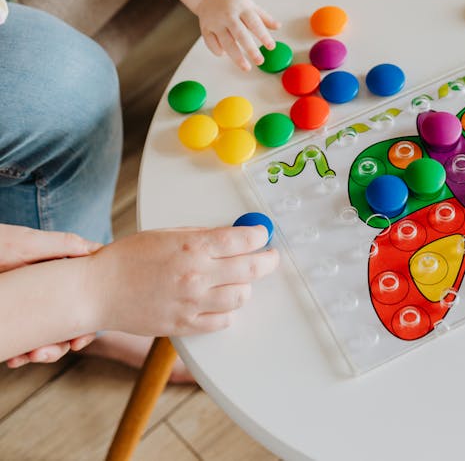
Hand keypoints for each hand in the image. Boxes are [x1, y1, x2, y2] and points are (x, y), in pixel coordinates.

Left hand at [0, 225, 101, 367]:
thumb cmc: (0, 243)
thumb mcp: (29, 243)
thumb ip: (64, 245)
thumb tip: (98, 250)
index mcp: (61, 274)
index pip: (85, 301)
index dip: (88, 325)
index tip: (79, 341)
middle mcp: (50, 293)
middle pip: (68, 325)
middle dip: (61, 345)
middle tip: (45, 353)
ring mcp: (31, 307)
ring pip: (47, 337)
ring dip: (43, 352)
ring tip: (30, 355)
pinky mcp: (14, 318)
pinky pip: (24, 341)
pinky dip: (21, 353)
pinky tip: (14, 356)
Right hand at [88, 225, 278, 336]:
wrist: (98, 290)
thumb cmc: (128, 257)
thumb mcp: (168, 233)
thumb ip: (202, 235)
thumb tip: (231, 235)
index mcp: (192, 247)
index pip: (241, 240)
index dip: (259, 235)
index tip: (263, 234)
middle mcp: (196, 275)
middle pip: (250, 269)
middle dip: (267, 260)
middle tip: (270, 257)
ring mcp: (192, 303)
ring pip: (240, 297)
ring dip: (246, 286)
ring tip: (240, 279)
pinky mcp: (184, 326)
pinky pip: (222, 321)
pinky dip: (228, 311)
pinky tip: (221, 301)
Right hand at [196, 0, 279, 69]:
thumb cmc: (233, 2)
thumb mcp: (250, 5)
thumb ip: (264, 17)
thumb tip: (278, 26)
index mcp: (242, 8)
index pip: (254, 23)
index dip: (263, 35)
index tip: (271, 46)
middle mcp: (228, 15)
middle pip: (240, 34)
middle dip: (250, 49)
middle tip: (260, 61)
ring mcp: (215, 22)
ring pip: (226, 42)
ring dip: (236, 57)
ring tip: (246, 67)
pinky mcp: (205, 29)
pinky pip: (211, 43)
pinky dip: (218, 51)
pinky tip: (225, 54)